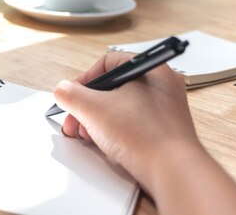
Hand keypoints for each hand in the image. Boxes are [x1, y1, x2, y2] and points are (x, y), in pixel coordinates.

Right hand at [53, 52, 199, 191]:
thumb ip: (70, 93)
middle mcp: (162, 85)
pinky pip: (132, 124)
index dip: (84, 79)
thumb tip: (63, 90)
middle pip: (112, 87)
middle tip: (76, 118)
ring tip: (88, 135)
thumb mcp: (92, 108)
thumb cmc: (145, 136)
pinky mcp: (164, 131)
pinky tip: (105, 144)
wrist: (173, 172)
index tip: (73, 94)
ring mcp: (165, 109)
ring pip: (120, 107)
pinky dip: (114, 131)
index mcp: (151, 69)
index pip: (108, 62)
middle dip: (87, 105)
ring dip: (97, 120)